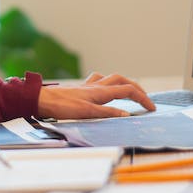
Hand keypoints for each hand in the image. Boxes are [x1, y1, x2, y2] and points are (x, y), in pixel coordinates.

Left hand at [37, 72, 154, 118]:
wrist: (41, 99)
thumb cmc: (61, 107)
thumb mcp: (86, 113)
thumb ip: (107, 113)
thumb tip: (127, 114)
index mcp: (101, 92)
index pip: (128, 91)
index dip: (143, 98)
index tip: (152, 108)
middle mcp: (97, 86)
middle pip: (123, 81)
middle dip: (137, 89)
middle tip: (145, 100)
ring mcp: (88, 86)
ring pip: (112, 79)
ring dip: (124, 83)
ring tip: (130, 92)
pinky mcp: (81, 89)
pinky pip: (98, 81)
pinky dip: (107, 83)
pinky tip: (104, 88)